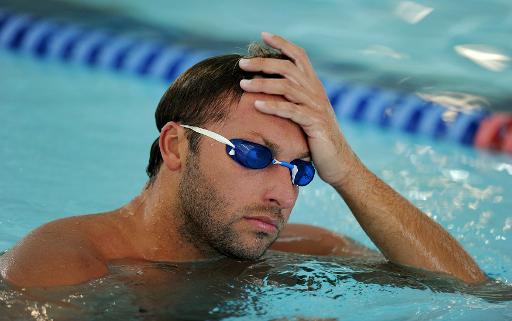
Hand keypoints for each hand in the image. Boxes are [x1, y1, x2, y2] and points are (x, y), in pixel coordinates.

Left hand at [239, 32, 355, 185]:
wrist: (338, 161)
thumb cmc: (316, 138)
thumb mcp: (305, 113)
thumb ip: (292, 99)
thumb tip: (268, 89)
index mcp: (313, 86)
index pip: (299, 56)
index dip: (282, 43)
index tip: (263, 35)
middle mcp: (315, 91)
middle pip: (288, 68)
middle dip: (263, 62)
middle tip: (241, 63)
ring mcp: (316, 106)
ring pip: (287, 87)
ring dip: (262, 84)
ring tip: (243, 85)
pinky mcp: (315, 123)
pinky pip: (291, 111)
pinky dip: (273, 107)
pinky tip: (257, 105)